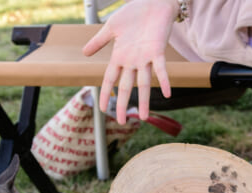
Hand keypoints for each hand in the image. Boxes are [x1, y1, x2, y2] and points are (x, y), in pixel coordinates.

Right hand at [81, 0, 177, 123]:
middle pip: (125, 86)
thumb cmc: (133, 13)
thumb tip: (84, 53)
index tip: (103, 110)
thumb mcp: (111, 28)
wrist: (153, 1)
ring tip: (143, 116)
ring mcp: (146, 57)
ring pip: (143, 83)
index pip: (110, 79)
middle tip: (120, 121)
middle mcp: (132, 61)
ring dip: (143, 100)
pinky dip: (164, 80)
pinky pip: (161, 68)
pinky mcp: (158, 50)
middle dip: (122, 104)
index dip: (106, 94)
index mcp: (120, 56)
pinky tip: (167, 93)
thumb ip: (98, 41)